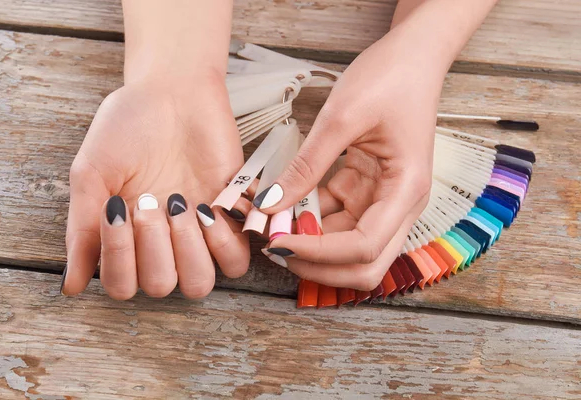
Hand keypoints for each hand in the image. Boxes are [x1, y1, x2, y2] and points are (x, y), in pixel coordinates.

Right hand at [62, 73, 250, 298]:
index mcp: (125, 237)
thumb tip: (69, 287)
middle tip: (149, 200)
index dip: (119, 258)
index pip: (121, 285)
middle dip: (153, 248)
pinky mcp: (230, 219)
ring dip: (189, 250)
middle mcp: (161, 244)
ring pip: (199, 283)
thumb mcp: (92, 174)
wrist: (174, 92)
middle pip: (160, 287)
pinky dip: (224, 244)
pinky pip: (236, 262)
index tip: (117, 208)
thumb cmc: (128, 127)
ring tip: (182, 206)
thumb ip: (82, 229)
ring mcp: (197, 234)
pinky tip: (209, 208)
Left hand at [256, 29, 446, 289]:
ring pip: (350, 248)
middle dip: (319, 265)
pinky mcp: (370, 192)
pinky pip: (340, 221)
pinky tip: (287, 209)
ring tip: (274, 227)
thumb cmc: (390, 78)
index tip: (276, 241)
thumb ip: (306, 165)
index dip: (318, 253)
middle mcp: (402, 206)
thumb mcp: (341, 117)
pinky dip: (314, 223)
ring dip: (313, 246)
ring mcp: (386, 202)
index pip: (364, 247)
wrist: (413, 57)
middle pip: (365, 264)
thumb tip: (271, 205)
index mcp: (407, 190)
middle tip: (276, 248)